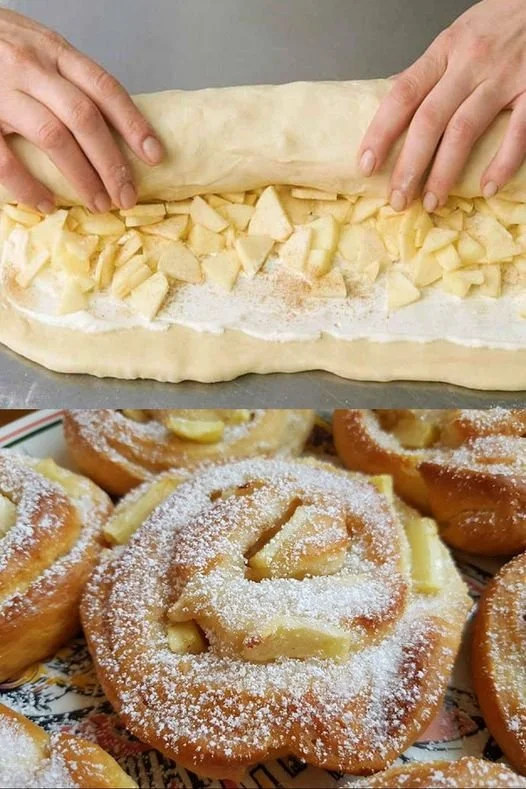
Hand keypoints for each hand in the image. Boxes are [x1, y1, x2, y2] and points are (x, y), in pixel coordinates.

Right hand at [0, 9, 163, 212]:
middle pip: (84, 118)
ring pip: (53, 137)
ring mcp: (3, 90)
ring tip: (99, 203)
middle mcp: (31, 67)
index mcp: (53, 51)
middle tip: (127, 196)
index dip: (133, 123)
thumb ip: (68, 78)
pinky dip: (29, 187)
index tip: (155, 156)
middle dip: (111, 163)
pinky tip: (47, 203)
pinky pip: (6, 159)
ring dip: (82, 177)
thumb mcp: (38, 48)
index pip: (104, 87)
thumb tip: (112, 124)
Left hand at [358, 0, 525, 211]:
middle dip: (409, 166)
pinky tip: (487, 188)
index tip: (366, 165)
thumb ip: (429, 71)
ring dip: (444, 173)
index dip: (381, 133)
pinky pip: (518, 133)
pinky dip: (502, 164)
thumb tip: (392, 100)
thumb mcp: (457, 37)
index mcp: (445, 50)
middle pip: (429, 121)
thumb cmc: (501, 20)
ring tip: (431, 203)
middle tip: (398, 199)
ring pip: (464, 131)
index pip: (403, 94)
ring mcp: (504, 78)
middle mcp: (471, 64)